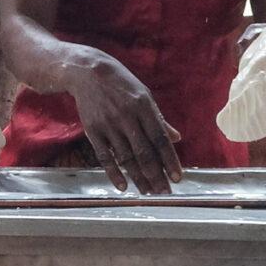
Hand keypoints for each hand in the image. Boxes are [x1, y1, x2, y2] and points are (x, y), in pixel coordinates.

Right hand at [70, 59, 183, 194]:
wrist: (88, 72)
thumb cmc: (121, 84)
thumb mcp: (144, 96)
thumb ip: (159, 119)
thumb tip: (176, 138)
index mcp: (144, 107)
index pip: (160, 139)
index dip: (170, 160)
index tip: (177, 178)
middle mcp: (127, 117)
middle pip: (144, 153)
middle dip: (157, 175)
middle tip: (165, 193)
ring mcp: (109, 125)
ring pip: (126, 158)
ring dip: (139, 178)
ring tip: (148, 192)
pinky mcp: (93, 131)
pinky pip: (105, 157)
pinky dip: (114, 173)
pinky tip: (124, 186)